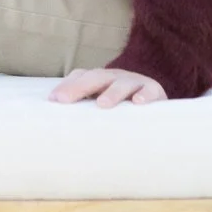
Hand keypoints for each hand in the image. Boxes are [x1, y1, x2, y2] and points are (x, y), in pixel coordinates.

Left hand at [48, 67, 167, 108]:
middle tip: (64, 100)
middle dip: (79, 87)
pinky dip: (144, 95)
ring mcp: (134, 82)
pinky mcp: (154, 91)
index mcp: (100, 80)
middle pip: (96, 77)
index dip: (67, 86)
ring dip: (112, 92)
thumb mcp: (102, 110)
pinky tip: (138, 103)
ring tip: (102, 104)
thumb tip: (58, 135)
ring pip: (122, 84)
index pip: (81, 76)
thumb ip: (84, 114)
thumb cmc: (122, 112)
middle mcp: (115, 77)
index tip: (53, 101)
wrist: (158, 108)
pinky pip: (149, 91)